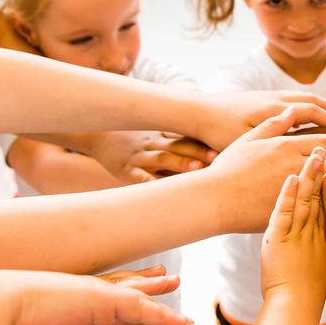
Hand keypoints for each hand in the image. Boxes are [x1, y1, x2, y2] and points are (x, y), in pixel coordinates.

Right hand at [0, 270, 197, 324]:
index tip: (141, 312)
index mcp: (62, 310)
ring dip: (163, 305)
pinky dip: (164, 319)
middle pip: (123, 292)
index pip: (101, 309)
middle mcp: (77, 297)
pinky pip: (140, 311)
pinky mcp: (95, 298)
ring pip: (136, 300)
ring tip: (184, 302)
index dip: (123, 310)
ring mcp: (87, 294)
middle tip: (170, 281)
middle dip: (148, 291)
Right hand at [89, 130, 216, 182]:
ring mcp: (140, 157)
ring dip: (180, 163)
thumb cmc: (134, 140)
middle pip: (180, 146)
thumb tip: (211, 150)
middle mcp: (155, 144)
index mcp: (165, 137)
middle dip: (199, 152)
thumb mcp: (155, 136)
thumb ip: (179, 141)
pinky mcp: (125, 169)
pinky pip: (138, 176)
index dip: (206, 142)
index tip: (228, 145)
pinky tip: (159, 189)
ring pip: (162, 158)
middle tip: (219, 157)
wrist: (97, 136)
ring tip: (197, 169)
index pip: (189, 138)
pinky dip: (148, 181)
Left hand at [198, 90, 325, 149]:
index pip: (311, 112)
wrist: (197, 112)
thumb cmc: (217, 131)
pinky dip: (308, 106)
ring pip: (304, 98)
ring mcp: (268, 97)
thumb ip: (270, 136)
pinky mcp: (262, 98)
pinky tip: (312, 118)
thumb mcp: (243, 139)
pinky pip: (293, 99)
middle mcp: (274, 99)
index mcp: (272, 110)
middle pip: (312, 101)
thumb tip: (296, 135)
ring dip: (323, 106)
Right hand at [208, 106, 325, 232]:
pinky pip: (318, 207)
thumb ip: (274, 124)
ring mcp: (293, 190)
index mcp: (285, 146)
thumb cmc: (228, 169)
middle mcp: (293, 166)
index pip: (324, 141)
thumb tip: (292, 109)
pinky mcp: (289, 211)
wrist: (214, 200)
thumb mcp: (250, 139)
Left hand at [260, 147, 325, 306]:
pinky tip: (292, 177)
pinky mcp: (280, 239)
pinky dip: (288, 194)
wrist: (296, 310)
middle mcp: (318, 234)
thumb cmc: (309, 299)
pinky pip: (284, 212)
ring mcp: (300, 235)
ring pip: (307, 200)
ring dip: (310, 175)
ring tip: (316, 153)